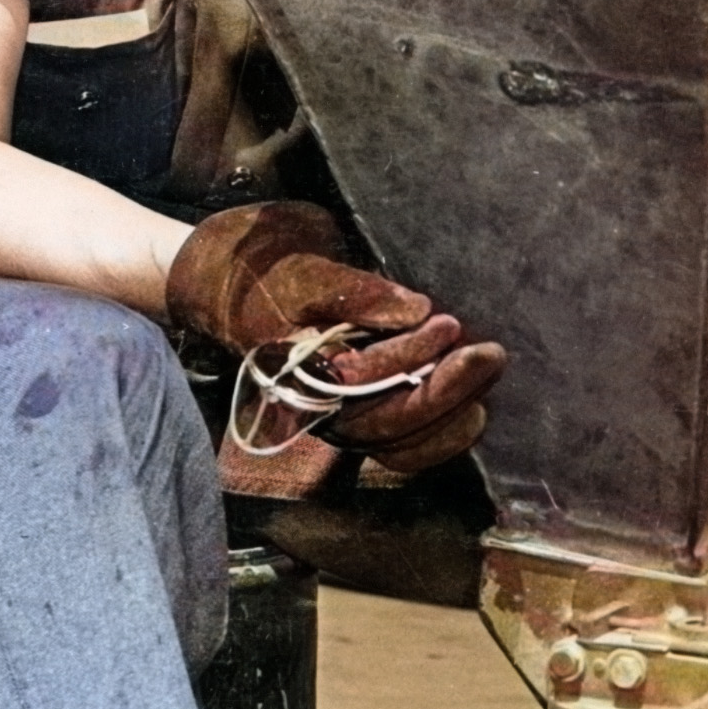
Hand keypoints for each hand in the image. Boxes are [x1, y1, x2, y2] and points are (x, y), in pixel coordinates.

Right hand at [165, 202, 504, 471]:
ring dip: (449, 418)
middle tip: (491, 355)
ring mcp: (331, 417)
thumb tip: (415, 309)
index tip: (447, 322)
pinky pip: (396, 449)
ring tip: (487, 374)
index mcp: (294, 367)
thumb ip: (354, 289)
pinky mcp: (351, 417)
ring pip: (394, 443)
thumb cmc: (256, 262)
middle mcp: (312, 405)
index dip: (408, 353)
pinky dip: (437, 439)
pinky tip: (472, 413)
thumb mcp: (299, 259)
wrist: (216, 283)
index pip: (359, 377)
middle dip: (444, 392)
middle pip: (383, 422)